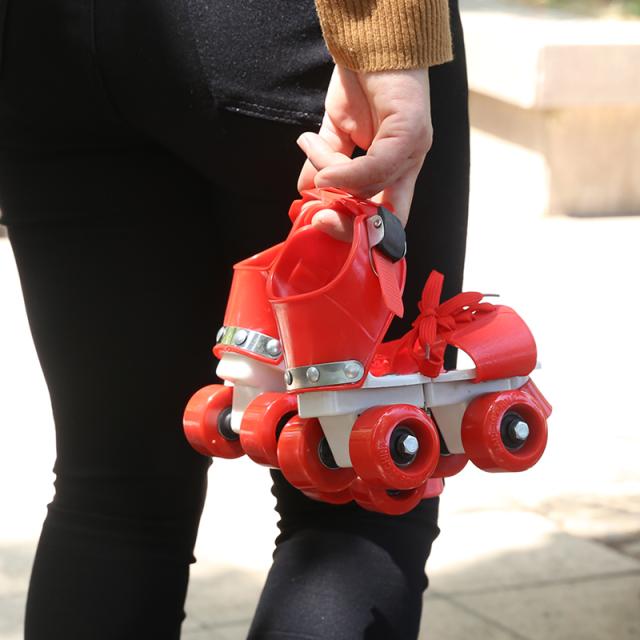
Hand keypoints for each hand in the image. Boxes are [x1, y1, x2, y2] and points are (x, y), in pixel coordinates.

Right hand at [297, 64, 431, 239]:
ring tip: (313, 154)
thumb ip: (325, 164)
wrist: (368, 39)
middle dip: (348, 224)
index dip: (361, 233)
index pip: (387, 218)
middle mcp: (409, 165)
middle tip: (318, 219)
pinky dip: (347, 173)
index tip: (328, 229)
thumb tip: (306, 192)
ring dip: (334, 180)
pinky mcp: (411, 130)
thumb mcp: (335, 133)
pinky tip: (325, 169)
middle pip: (385, 216)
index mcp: (395, 170)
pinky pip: (379, 165)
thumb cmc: (359, 83)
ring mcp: (414, 149)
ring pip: (372, 187)